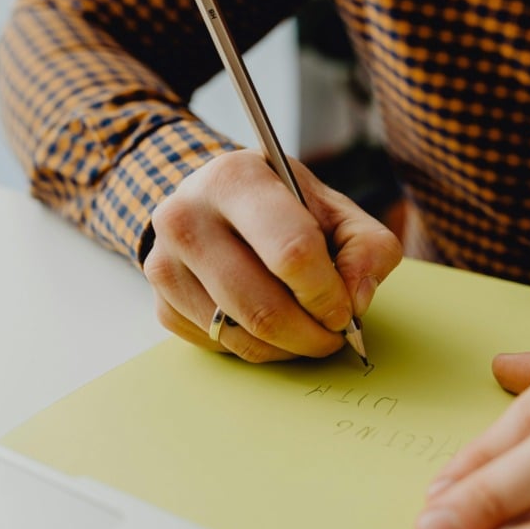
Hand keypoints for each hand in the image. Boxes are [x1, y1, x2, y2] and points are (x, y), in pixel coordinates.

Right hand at [143, 149, 401, 360]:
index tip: (344, 308)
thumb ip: (367, 249)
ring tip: (308, 330)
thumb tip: (356, 301)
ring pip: (241, 335)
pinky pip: (220, 347)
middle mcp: (186, 216)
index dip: (327, 293)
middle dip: (312, 334)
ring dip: (288, 347)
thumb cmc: (286, 208)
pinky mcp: (162, 303)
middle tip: (334, 334)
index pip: (292, 253)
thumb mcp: (337, 210)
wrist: (218, 205)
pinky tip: (270, 324)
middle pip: (263, 307)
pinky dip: (257, 349)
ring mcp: (165, 263)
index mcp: (235, 179)